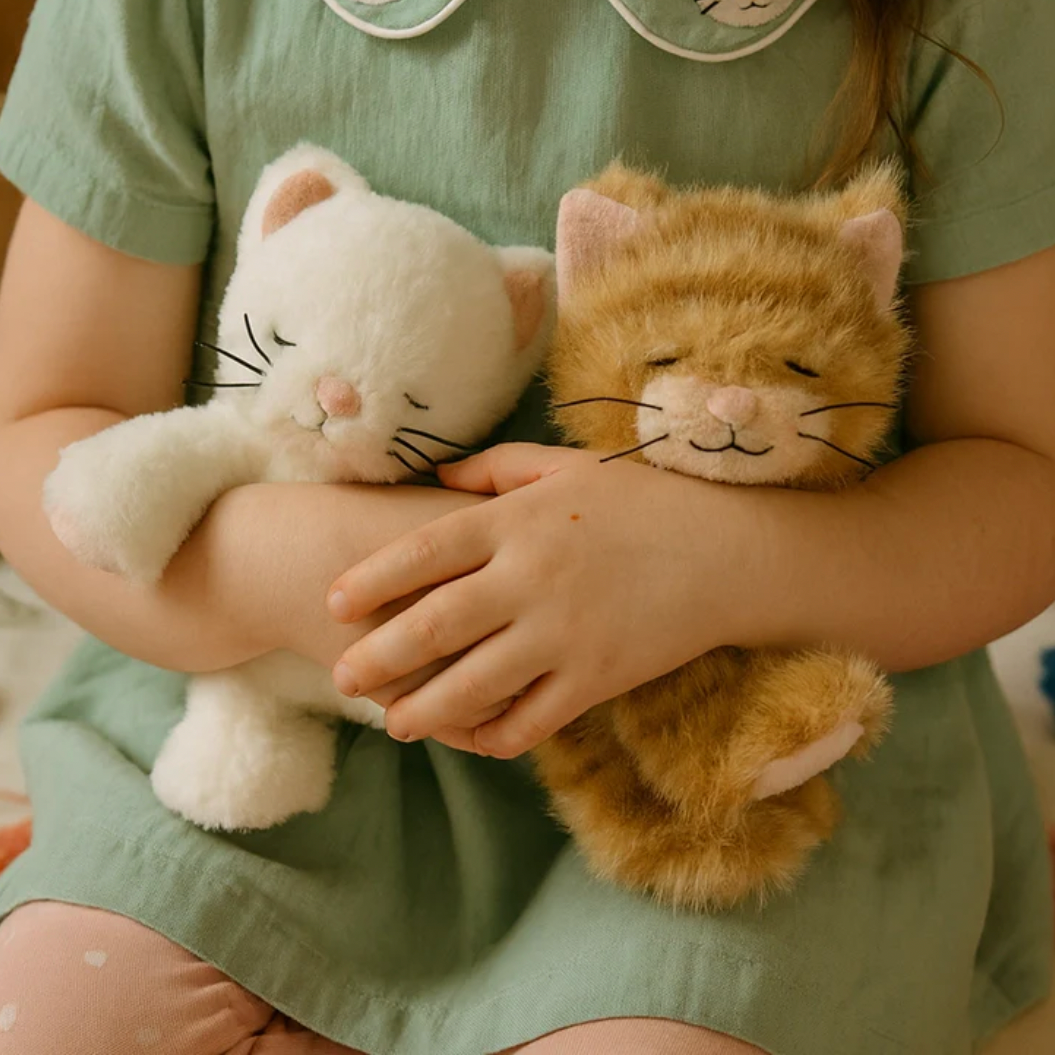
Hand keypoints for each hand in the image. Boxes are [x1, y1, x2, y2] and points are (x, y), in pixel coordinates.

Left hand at [327, 443, 747, 757]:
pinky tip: (473, 738)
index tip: (333, 604)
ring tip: (393, 724)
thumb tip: (436, 475)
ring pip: (475, 684)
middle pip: (435, 625)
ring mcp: (565, 633)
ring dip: (425, 709)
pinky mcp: (597, 677)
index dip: (371, 581)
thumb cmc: (643, 500)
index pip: (424, 553)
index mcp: (518, 522)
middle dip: (380, 657)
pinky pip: (534, 719)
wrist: (728, 551)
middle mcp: (532, 578)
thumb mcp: (566, 466)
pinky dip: (497, 734)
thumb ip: (495, 468)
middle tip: (343, 679)